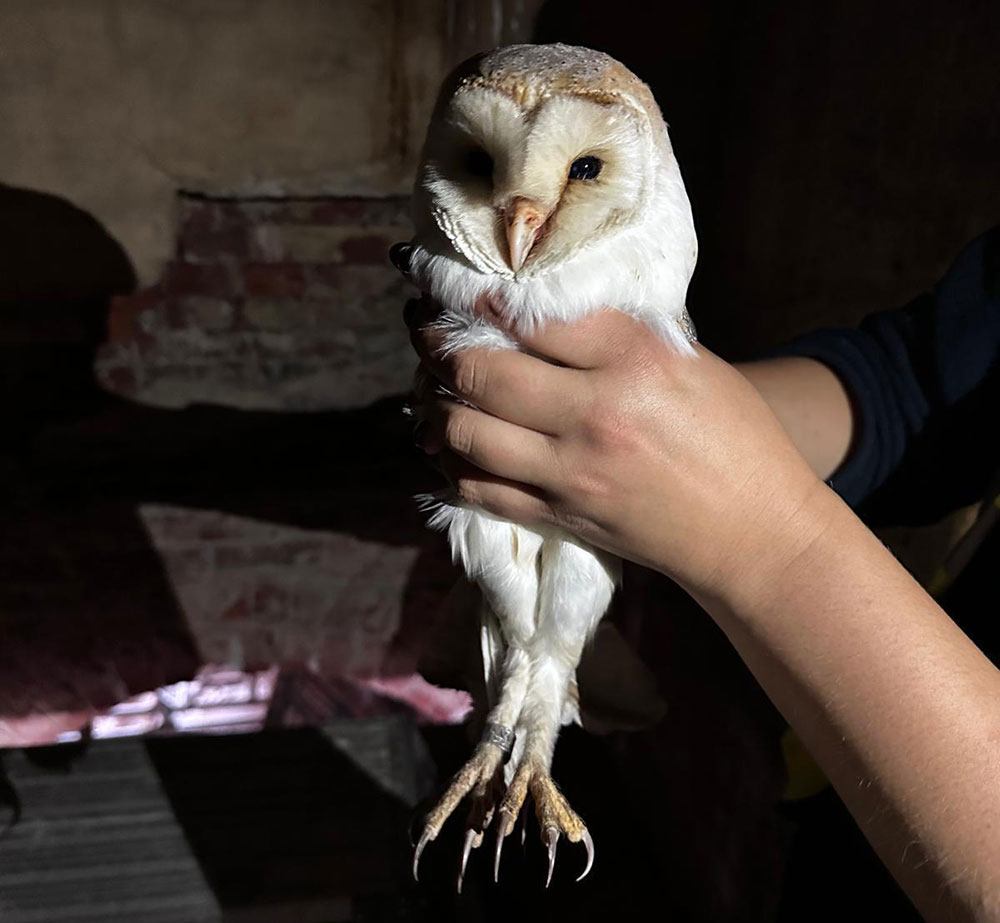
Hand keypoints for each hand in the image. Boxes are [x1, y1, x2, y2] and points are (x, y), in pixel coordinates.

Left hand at [408, 298, 829, 602]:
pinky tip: (444, 444)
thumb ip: (619, 335)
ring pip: (465, 432)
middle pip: (482, 372)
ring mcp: (571, 472)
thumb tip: (544, 310)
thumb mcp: (691, 363)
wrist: (754, 532)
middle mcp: (594, 413)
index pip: (529, 316)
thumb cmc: (736, 438)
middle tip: (422, 326)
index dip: (477, 295)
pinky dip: (451, 464)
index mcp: (634, 359)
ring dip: (433, 404)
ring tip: (428, 384)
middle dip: (436, 343)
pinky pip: (479, 489)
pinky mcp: (560, 516)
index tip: (452, 283)